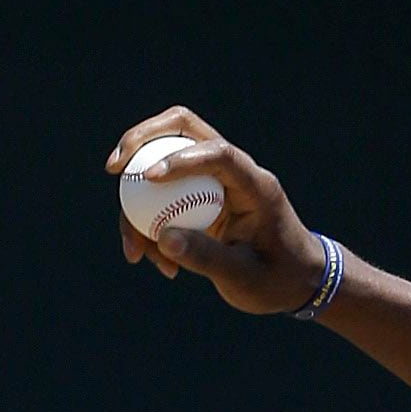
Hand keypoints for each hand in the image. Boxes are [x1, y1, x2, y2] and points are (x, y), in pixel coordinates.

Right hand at [104, 108, 327, 314]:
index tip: (148, 177)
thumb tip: (162, 238)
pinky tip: (154, 260)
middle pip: (182, 129)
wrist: (297, 282)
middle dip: (140, 141)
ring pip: (165, 157)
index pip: (218, 153)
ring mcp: (216, 179)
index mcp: (255, 185)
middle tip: (113, 170)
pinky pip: (165, 193)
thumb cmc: (278, 280)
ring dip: (138, 193)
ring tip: (135, 250)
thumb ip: (207, 257)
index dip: (181, 158)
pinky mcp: (201, 194)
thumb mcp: (244, 278)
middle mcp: (235, 172)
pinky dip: (150, 221)